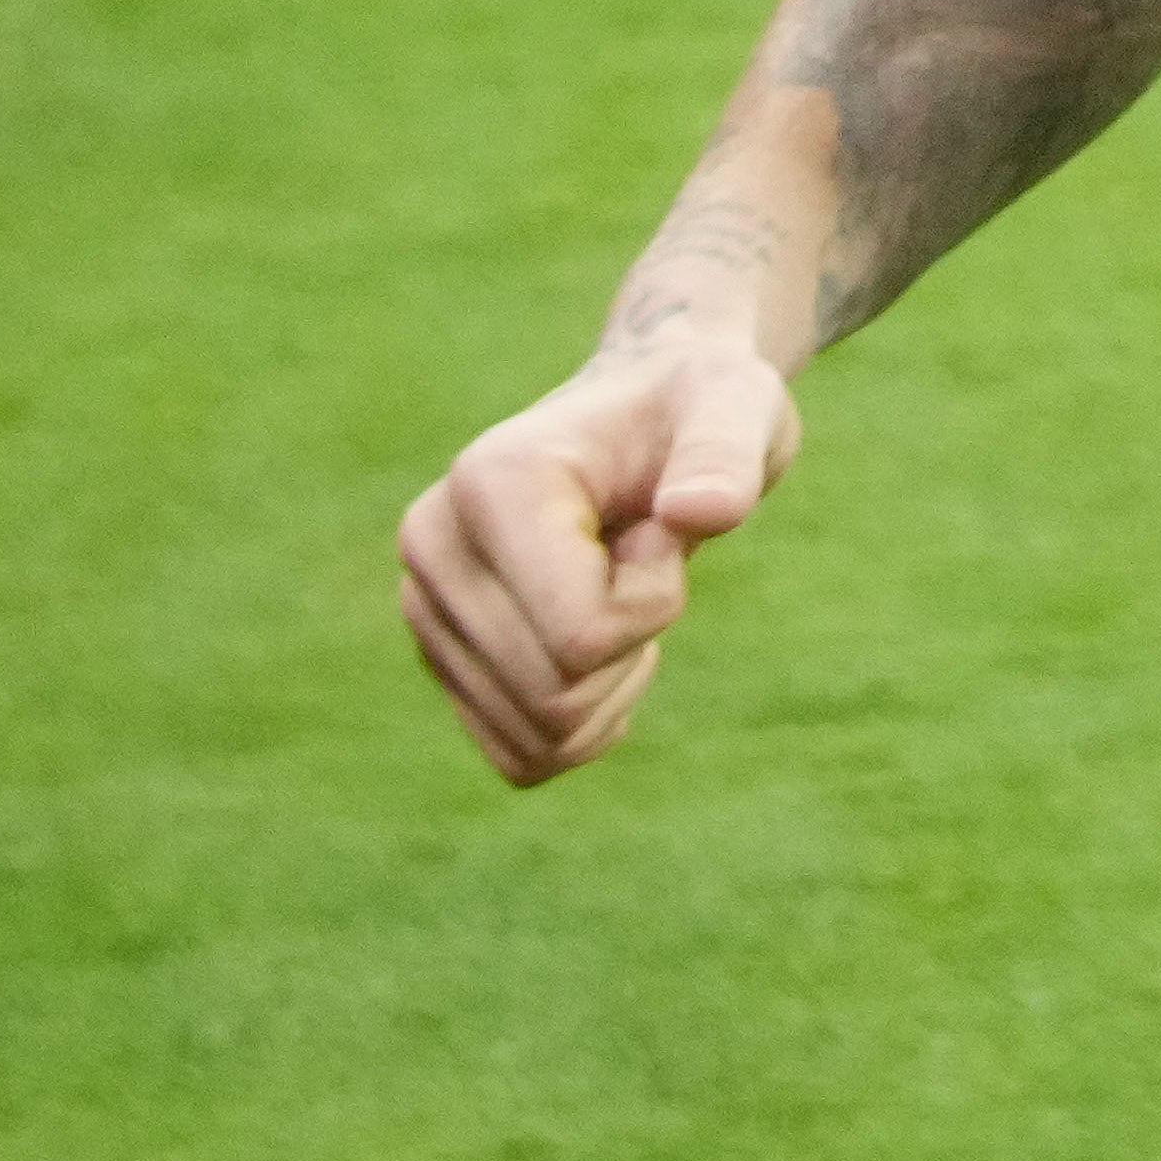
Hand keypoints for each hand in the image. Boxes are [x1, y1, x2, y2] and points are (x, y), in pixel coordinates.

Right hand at [396, 325, 801, 786]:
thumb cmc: (694, 409)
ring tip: (612, 590)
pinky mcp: (441, 656)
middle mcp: (433, 546)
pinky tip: (598, 648)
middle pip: (554, 697)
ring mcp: (426, 607)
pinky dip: (579, 726)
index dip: (653, 604)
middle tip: (638, 560)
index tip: (661, 529)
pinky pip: (520, 755)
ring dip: (608, 687)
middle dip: (630, 645)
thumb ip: (725, 455)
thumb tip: (703, 513)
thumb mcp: (735, 406)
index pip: (580, 635)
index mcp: (489, 483)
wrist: (643, 420)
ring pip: (538, 736)